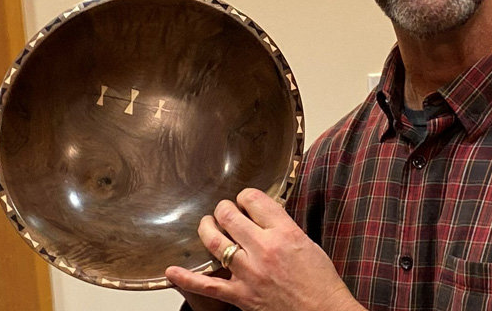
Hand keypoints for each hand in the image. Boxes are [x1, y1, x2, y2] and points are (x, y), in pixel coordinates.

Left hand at [165, 188, 364, 310]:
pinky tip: (172, 270)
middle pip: (230, 215)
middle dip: (224, 209)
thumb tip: (261, 215)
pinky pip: (207, 285)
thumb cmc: (319, 282)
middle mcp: (264, 249)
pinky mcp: (241, 295)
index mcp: (284, 232)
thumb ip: (282, 226)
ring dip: (207, 228)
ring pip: (215, 241)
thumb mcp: (307, 242)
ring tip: (207, 224)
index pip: (255, 199)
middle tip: (225, 211)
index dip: (246, 196)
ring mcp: (250, 273)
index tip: (245, 201)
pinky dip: (186, 278)